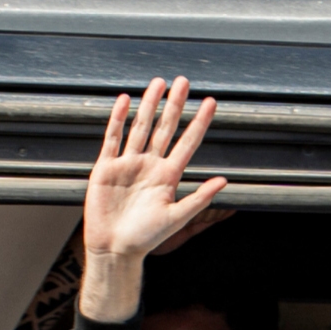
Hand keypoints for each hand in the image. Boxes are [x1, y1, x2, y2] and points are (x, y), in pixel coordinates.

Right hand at [82, 78, 227, 264]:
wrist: (115, 247)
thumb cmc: (146, 237)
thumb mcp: (177, 217)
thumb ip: (199, 198)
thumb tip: (224, 181)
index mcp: (169, 176)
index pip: (188, 142)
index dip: (199, 122)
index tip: (211, 103)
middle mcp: (150, 165)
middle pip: (165, 127)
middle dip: (175, 105)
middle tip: (183, 82)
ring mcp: (128, 164)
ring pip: (140, 127)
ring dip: (149, 105)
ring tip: (158, 83)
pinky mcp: (106, 167)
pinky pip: (113, 138)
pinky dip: (119, 120)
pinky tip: (125, 101)